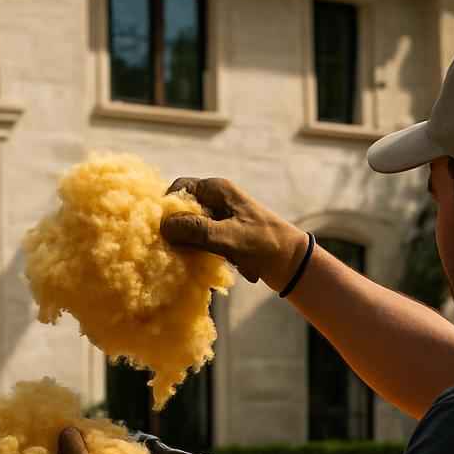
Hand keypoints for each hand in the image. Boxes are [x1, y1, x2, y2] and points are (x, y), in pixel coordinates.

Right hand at [160, 177, 309, 288]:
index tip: (161, 229)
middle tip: (171, 249)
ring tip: (192, 259)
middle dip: (176, 229)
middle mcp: (217, 200)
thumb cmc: (264, 245)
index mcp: (218, 190)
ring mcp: (220, 218)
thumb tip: (163, 226)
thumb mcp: (228, 237)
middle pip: (183, 209)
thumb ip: (196, 230)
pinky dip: (201, 253)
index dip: (167, 207)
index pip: (180, 188)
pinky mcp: (224, 237)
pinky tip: (206, 264)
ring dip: (189, 245)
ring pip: (190, 228)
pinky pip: (202, 242)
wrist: (293, 264)